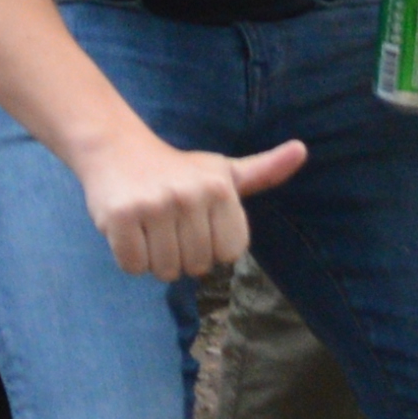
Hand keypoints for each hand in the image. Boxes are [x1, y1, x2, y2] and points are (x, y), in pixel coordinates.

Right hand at [70, 125, 303, 280]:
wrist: (115, 147)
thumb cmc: (177, 169)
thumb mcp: (223, 170)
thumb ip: (264, 171)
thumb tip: (302, 150)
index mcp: (220, 188)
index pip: (228, 254)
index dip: (211, 246)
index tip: (196, 222)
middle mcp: (189, 196)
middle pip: (197, 266)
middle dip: (181, 255)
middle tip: (168, 224)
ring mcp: (153, 206)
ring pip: (165, 271)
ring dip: (155, 259)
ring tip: (149, 227)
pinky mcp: (119, 217)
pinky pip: (133, 266)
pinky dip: (130, 258)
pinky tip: (129, 229)